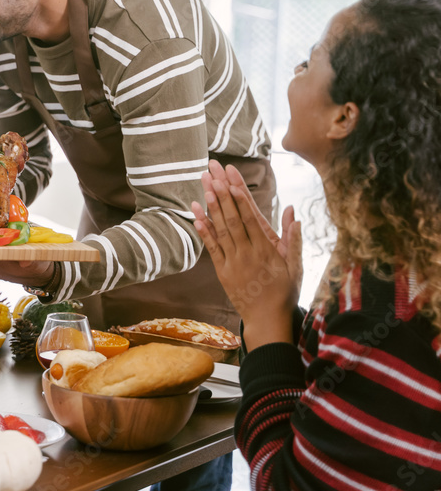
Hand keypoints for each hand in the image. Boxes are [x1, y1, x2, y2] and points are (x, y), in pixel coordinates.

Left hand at [191, 161, 301, 349]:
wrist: (267, 320)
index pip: (251, 218)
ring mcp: (233, 261)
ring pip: (220, 229)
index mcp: (267, 249)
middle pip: (233, 217)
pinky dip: (203, 230)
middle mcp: (248, 252)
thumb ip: (293, 238)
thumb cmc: (284, 291)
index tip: (231, 179)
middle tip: (213, 170)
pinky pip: (211, 247)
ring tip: (204, 184)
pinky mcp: (222, 270)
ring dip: (211, 205)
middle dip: (222, 192)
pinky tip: (196, 213)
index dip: (240, 197)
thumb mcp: (296, 266)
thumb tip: (293, 211)